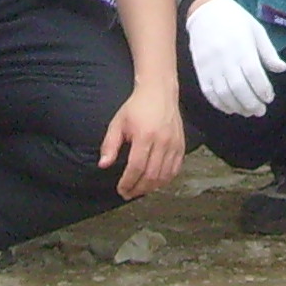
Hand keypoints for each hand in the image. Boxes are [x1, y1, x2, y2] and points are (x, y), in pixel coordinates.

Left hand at [100, 80, 186, 198]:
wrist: (160, 92)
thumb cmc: (137, 107)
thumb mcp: (118, 123)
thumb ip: (110, 145)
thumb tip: (103, 165)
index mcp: (145, 136)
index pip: (136, 167)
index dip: (128, 182)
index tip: (121, 189)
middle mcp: (162, 141)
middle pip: (151, 175)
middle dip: (138, 189)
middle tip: (128, 193)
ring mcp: (174, 144)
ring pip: (164, 175)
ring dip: (151, 187)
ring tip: (140, 190)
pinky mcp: (181, 145)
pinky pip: (175, 169)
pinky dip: (165, 180)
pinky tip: (155, 182)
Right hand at [184, 0, 285, 118]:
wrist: (205, 10)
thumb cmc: (235, 19)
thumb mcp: (257, 30)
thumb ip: (268, 52)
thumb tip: (282, 68)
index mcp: (243, 48)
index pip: (255, 75)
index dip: (263, 90)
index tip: (269, 97)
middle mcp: (227, 60)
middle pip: (240, 89)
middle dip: (252, 104)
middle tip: (260, 111)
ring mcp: (212, 66)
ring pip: (224, 94)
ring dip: (237, 107)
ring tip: (247, 111)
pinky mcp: (200, 70)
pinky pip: (209, 92)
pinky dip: (219, 104)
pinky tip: (230, 108)